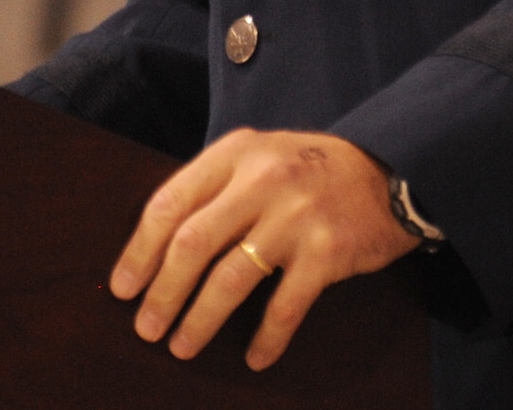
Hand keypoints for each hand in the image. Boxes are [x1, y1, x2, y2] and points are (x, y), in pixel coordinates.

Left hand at [108, 129, 417, 369]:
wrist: (389, 171)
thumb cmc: (308, 170)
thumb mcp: (258, 158)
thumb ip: (216, 188)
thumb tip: (159, 245)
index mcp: (234, 153)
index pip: (169, 203)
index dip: (140, 250)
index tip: (123, 287)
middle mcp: (260, 180)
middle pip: (192, 244)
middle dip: (163, 292)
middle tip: (145, 328)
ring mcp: (294, 216)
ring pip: (231, 278)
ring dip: (200, 319)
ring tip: (181, 347)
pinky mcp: (327, 251)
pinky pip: (286, 305)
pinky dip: (267, 337)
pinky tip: (254, 358)